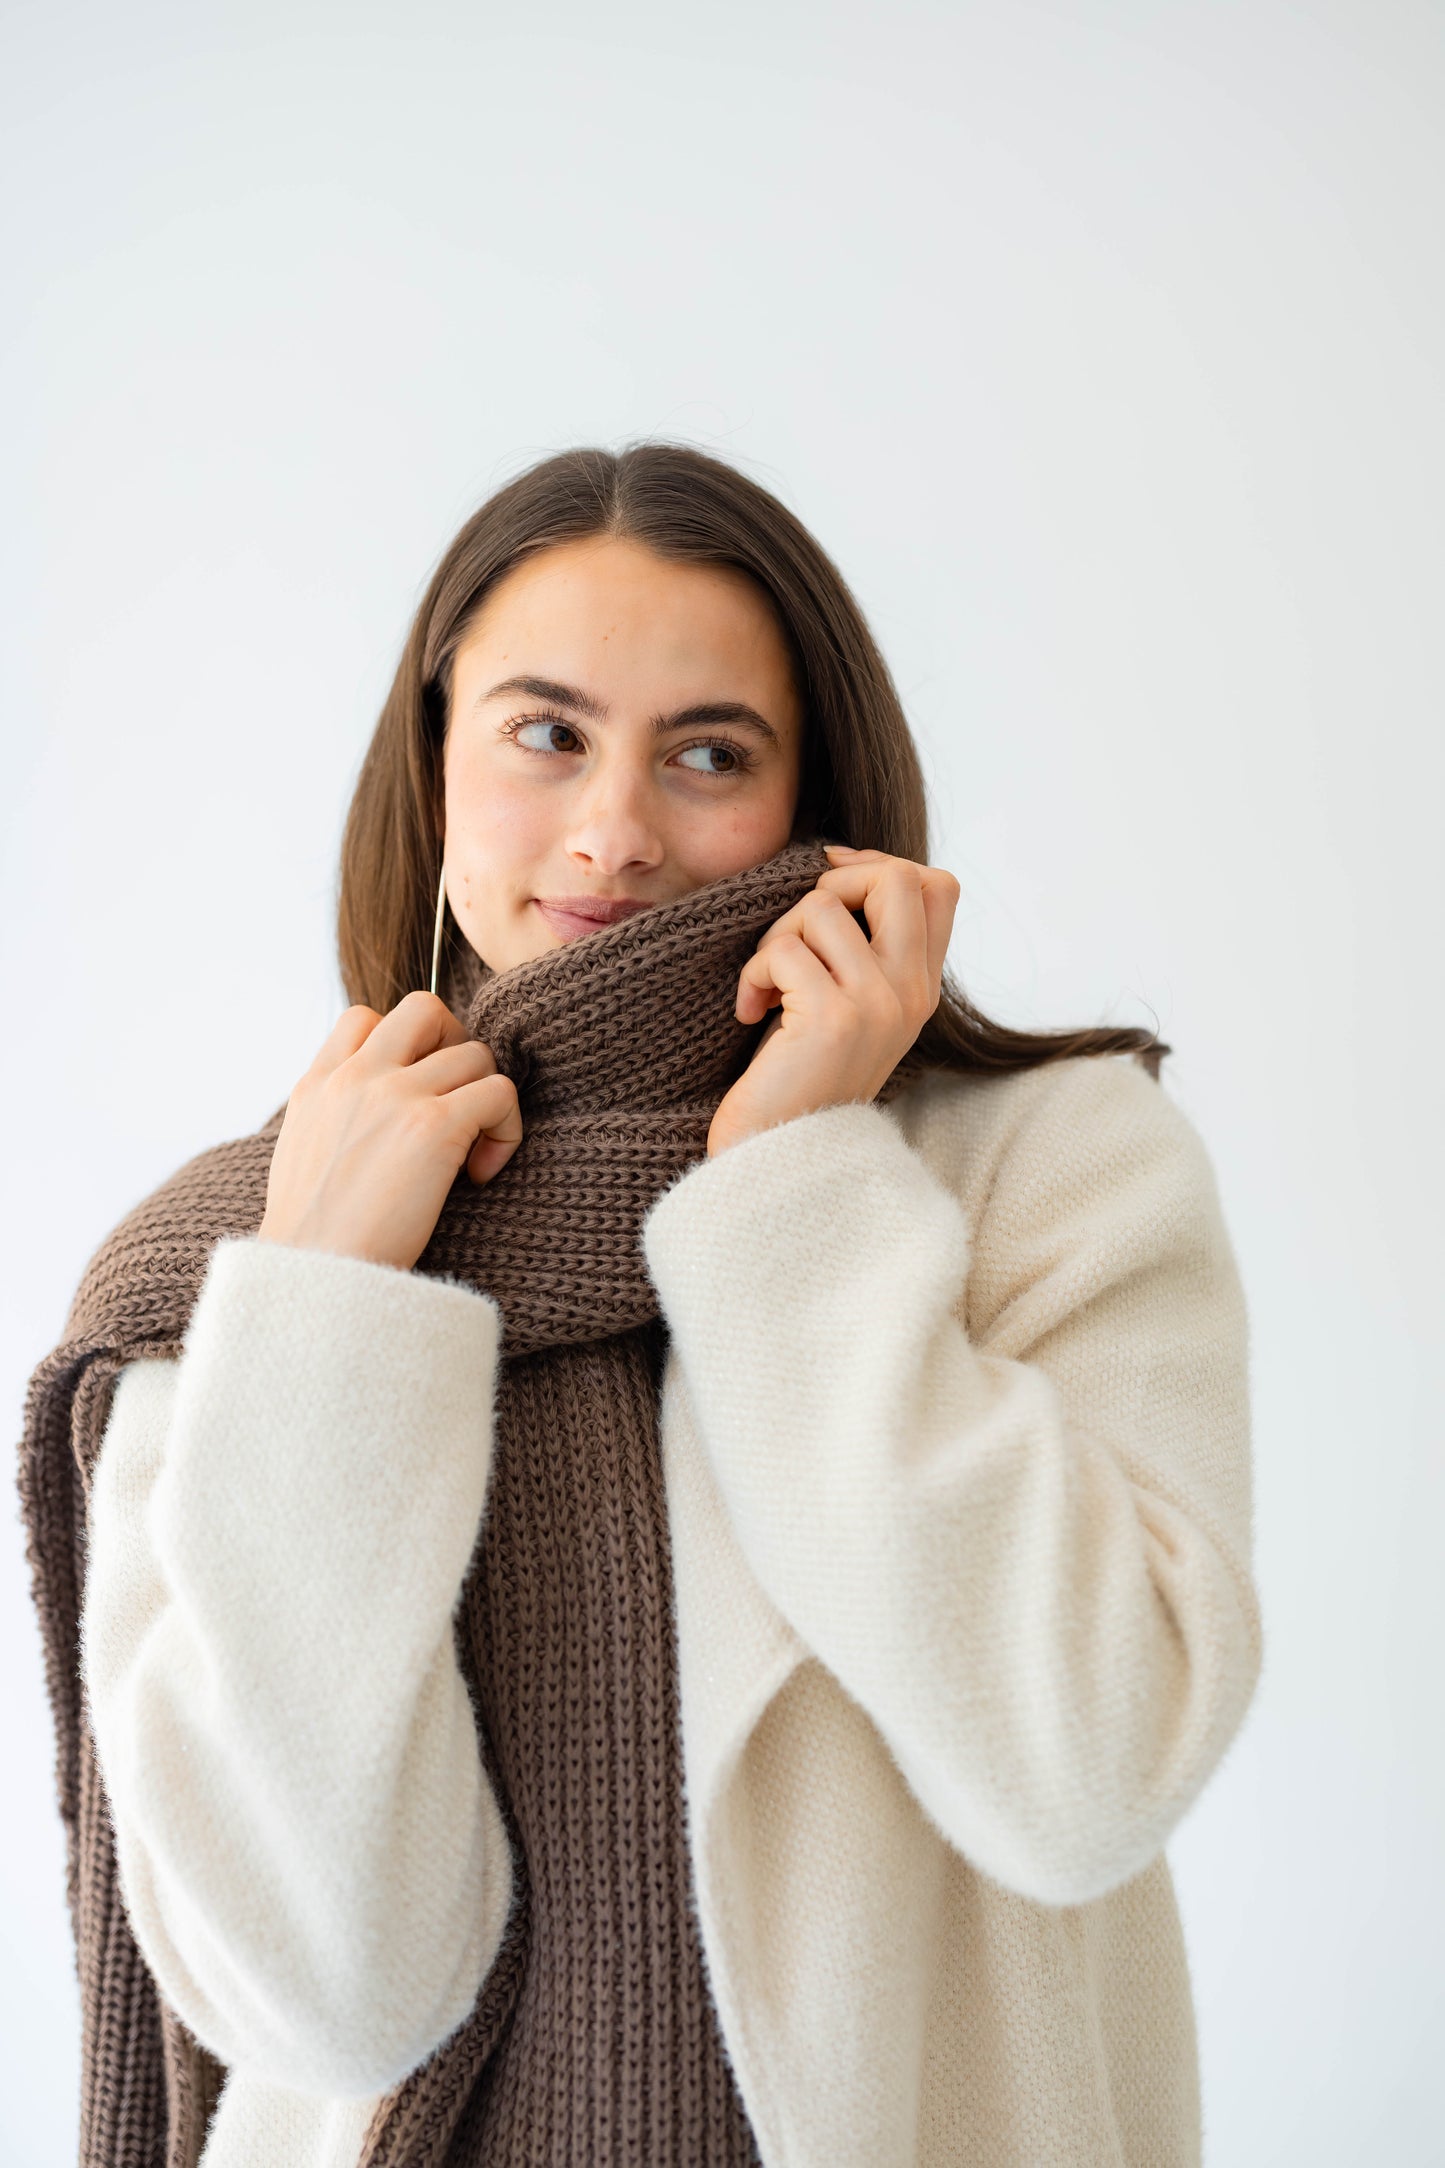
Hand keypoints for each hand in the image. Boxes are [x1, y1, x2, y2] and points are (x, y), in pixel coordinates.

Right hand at [257, 991, 524, 1271]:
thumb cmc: (314, 1241)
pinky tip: (481, 1174)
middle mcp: (355, 1077)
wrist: (314, 1278)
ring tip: (470, 1154)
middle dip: (455, 1046)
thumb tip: (380, 1115)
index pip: (365, 1016)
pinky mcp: (434, 1126)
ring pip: (476, 1054)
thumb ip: (336, 1116)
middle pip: (426, 1009)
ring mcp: (395, 1095)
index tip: (413, 1095)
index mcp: (317, 1084)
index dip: (404, 1045)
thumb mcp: (302, 1156)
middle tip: (456, 1104)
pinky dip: (506, 1130)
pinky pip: (500, 1091)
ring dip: (487, 1101)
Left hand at [706, 845, 959, 1157]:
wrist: (779, 1156)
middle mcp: (912, 993)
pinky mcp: (833, 1018)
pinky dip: (753, 975)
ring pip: (822, 908)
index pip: (938, 887)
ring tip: (768, 986)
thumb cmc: (798, 1077)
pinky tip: (750, 1013)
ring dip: (776, 938)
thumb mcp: (849, 1008)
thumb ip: (863, 950)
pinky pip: (783, 951)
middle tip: (797, 932)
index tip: (830, 883)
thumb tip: (839, 865)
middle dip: (831, 883)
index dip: (881, 865)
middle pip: (898, 876)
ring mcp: (878, 1005)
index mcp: (921, 988)